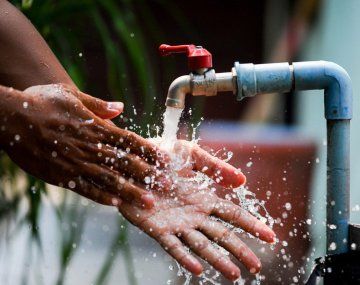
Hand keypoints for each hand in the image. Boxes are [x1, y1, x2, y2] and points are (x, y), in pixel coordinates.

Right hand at [0, 84, 166, 207]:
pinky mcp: (61, 176)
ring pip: (110, 180)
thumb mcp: (71, 95)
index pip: (130, 140)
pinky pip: (85, 189)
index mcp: (95, 126)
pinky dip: (102, 197)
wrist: (10, 117)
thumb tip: (121, 107)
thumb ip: (98, 104)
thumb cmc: (41, 101)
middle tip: (168, 186)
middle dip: (149, 175)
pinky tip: (117, 205)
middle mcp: (90, 146)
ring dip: (131, 192)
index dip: (150, 151)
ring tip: (149, 203)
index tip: (166, 160)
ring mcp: (76, 163)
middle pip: (125, 163)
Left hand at [119, 143, 274, 280]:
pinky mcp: (156, 228)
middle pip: (222, 235)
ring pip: (201, 245)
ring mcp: (176, 224)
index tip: (271, 237)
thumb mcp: (190, 155)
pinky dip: (185, 257)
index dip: (252, 225)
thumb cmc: (161, 156)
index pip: (233, 215)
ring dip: (218, 260)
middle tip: (257, 267)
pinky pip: (172, 246)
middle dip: (240, 250)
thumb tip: (243, 180)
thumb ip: (214, 167)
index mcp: (203, 199)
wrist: (131, 160)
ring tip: (234, 274)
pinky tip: (197, 268)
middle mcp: (193, 215)